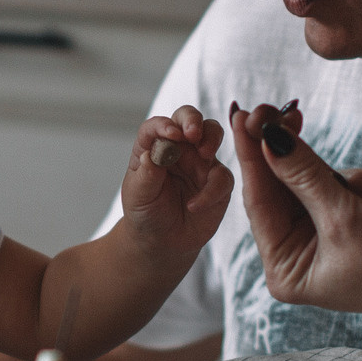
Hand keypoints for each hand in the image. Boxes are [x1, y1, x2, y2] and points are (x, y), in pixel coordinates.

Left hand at [118, 106, 233, 259]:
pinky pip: (222, 178)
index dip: (164, 126)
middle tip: (193, 133)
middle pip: (190, 119)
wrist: (161, 241)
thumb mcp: (139, 195)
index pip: (158, 126)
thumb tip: (152, 153)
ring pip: (213, 135)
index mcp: (155, 145)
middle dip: (193, 120)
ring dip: (211, 138)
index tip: (170, 134)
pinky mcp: (218, 182)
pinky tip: (194, 206)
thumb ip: (146, 174)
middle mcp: (180, 148)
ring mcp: (201, 162)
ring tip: (204, 153)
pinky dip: (211, 190)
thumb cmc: (145, 212)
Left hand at [227, 103, 361, 323]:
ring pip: (307, 182)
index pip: (259, 204)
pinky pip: (334, 185)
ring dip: (325, 171)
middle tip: (273, 108)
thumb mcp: (345, 217)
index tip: (242, 115)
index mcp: (286, 272)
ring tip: (350, 183)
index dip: (251, 156)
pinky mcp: (350, 222)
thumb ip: (303, 173)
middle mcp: (299, 258)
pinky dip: (351, 183)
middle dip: (281, 151)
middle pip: (278, 189)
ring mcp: (324, 239)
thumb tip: (266, 136)